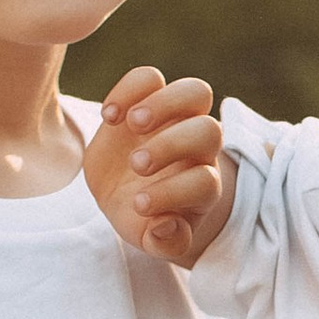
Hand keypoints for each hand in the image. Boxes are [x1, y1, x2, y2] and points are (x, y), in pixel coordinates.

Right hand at [87, 65, 235, 266]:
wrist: (126, 195)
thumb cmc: (146, 220)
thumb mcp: (152, 238)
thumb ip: (164, 241)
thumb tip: (166, 226)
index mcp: (201, 187)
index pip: (206, 182)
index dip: (175, 192)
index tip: (139, 205)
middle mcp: (197, 151)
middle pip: (209, 131)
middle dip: (172, 145)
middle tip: (137, 165)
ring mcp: (177, 120)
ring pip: (196, 92)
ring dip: (163, 104)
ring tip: (129, 124)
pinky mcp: (148, 101)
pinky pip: (151, 78)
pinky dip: (131, 88)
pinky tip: (109, 117)